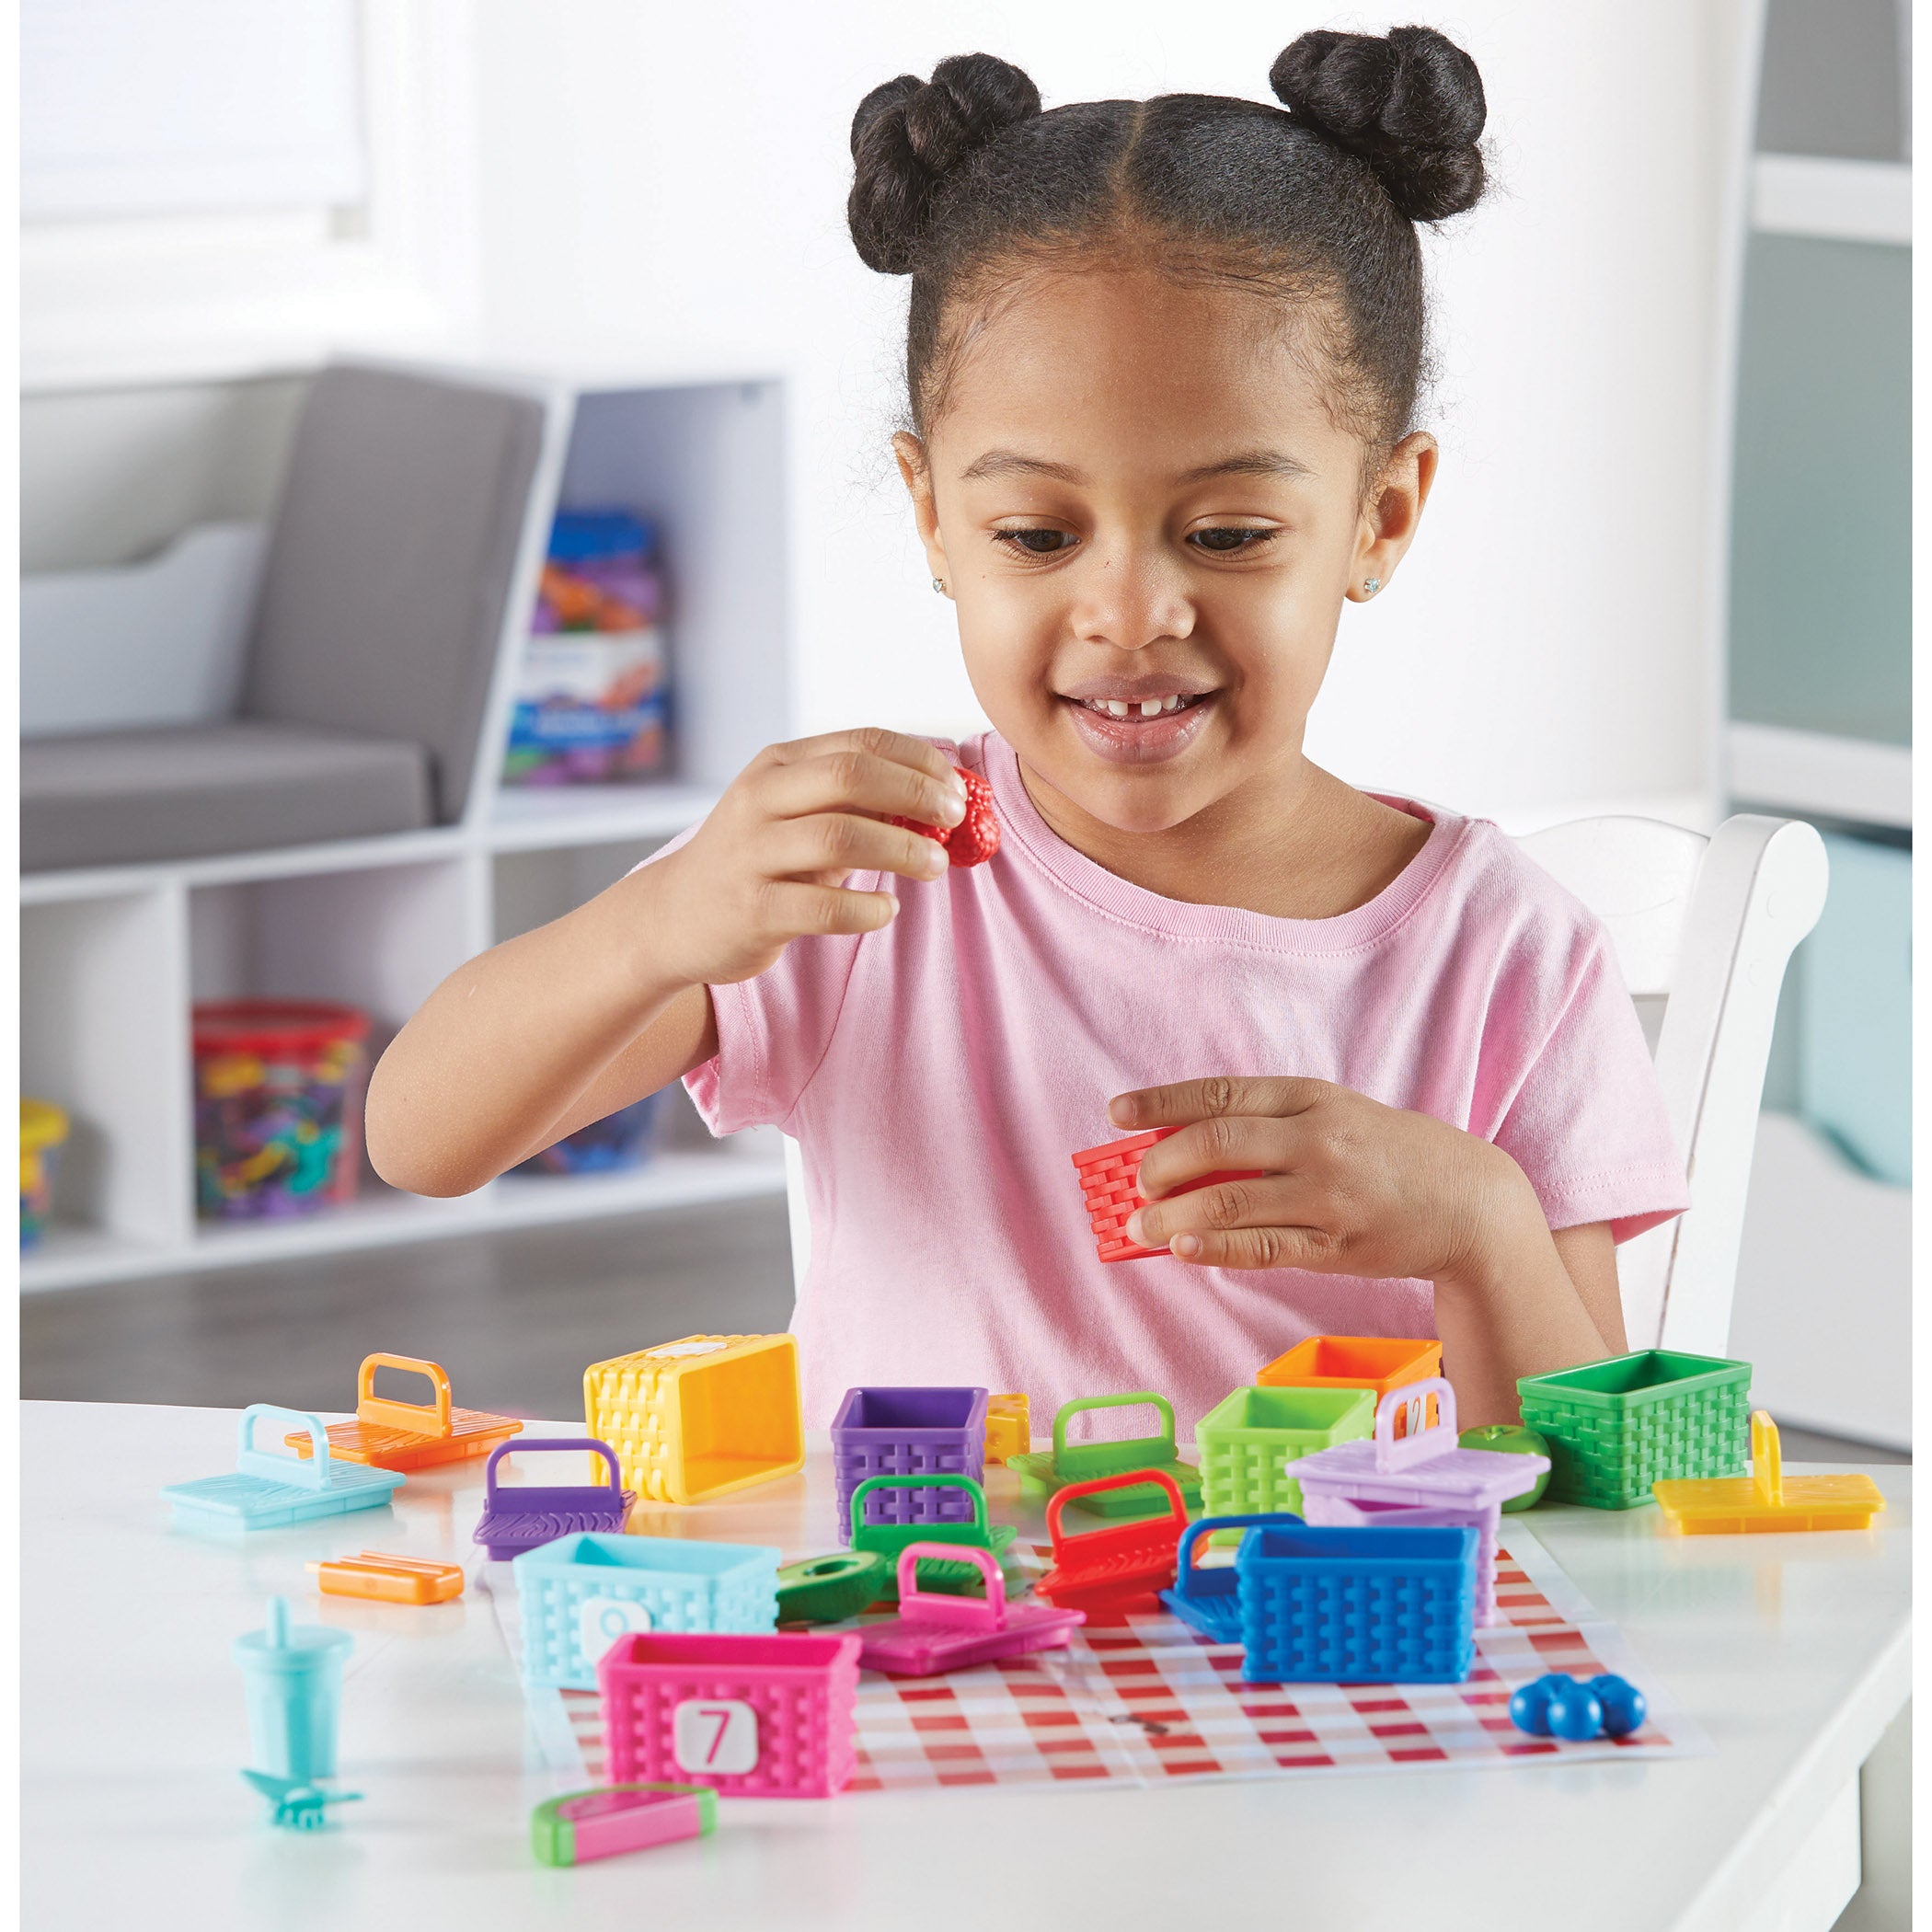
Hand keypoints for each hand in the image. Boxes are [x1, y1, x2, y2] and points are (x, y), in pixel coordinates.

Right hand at [649, 728, 965, 985]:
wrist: (673, 918)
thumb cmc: (755, 861)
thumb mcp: (794, 815)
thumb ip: (854, 803)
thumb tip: (941, 797)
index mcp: (777, 766)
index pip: (860, 743)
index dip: (919, 760)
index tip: (957, 786)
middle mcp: (758, 800)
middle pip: (850, 777)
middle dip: (916, 793)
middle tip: (955, 818)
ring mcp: (751, 854)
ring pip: (839, 836)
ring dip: (902, 849)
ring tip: (934, 865)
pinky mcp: (751, 910)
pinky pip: (824, 907)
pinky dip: (867, 908)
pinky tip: (886, 910)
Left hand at [1112, 1076, 1535, 1284]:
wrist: (1472, 1200)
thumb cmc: (1389, 1155)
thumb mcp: (1336, 1117)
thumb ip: (1270, 1128)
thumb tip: (1185, 1151)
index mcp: (1312, 1098)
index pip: (1221, 1093)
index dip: (1161, 1102)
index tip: (1116, 1112)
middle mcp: (1318, 1139)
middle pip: (1218, 1142)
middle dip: (1162, 1162)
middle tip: (1134, 1182)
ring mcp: (1329, 1194)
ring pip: (1233, 1200)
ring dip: (1174, 1215)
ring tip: (1140, 1227)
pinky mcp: (1339, 1245)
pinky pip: (1266, 1247)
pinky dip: (1217, 1249)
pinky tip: (1183, 1250)